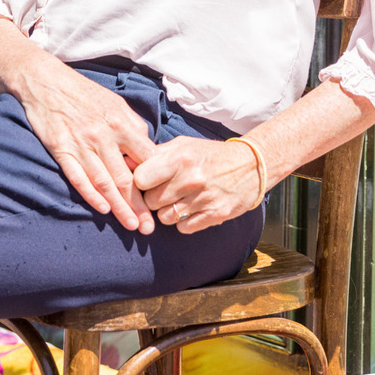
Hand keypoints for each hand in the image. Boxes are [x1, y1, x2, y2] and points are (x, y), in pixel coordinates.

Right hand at [9, 54, 158, 234]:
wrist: (44, 80)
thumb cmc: (83, 93)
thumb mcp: (115, 103)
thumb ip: (133, 127)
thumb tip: (148, 151)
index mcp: (121, 123)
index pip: (146, 160)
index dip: (156, 183)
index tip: (164, 202)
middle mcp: (103, 136)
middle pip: (126, 178)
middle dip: (139, 206)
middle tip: (149, 228)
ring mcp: (81, 144)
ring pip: (104, 182)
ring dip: (119, 207)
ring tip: (131, 226)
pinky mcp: (61, 149)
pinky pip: (78, 177)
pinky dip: (90, 195)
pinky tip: (102, 209)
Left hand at [133, 137, 262, 233]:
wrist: (251, 165)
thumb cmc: (208, 154)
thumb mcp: (181, 146)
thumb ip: (153, 155)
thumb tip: (124, 162)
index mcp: (179, 158)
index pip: (140, 179)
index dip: (139, 182)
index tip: (145, 181)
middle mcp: (191, 179)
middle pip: (151, 201)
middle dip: (152, 198)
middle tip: (161, 191)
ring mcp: (204, 199)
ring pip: (165, 218)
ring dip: (166, 212)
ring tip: (176, 200)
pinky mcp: (216, 215)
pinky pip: (183, 228)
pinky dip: (182, 222)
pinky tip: (189, 209)